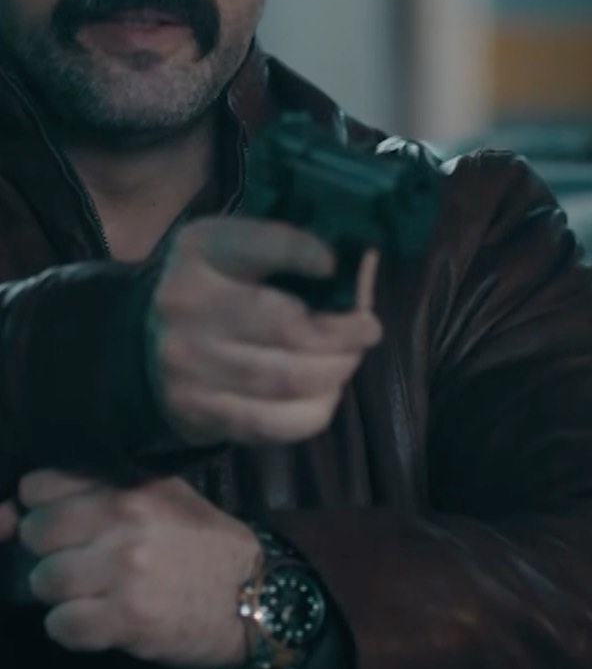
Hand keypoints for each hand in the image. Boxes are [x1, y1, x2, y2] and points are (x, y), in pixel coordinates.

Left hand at [16, 469, 260, 668]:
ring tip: (91, 596)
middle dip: (48, 552)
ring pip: (43, 581)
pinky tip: (98, 623)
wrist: (254, 594)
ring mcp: (124, 570)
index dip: (42, 508)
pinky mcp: (127, 618)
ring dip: (60, 595)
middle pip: (35, 532)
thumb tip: (11, 510)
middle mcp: (123, 520)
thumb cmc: (200, 544)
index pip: (40, 486)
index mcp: (128, 485)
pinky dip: (72, 630)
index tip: (61, 526)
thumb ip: (97, 493)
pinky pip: (60, 626)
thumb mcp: (160, 497)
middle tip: (76, 565)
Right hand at [147, 217, 381, 447]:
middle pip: (291, 330)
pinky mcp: (199, 413)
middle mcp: (187, 305)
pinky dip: (316, 409)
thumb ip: (292, 249)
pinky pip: (277, 423)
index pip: (266, 245)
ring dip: (337, 371)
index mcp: (200, 250)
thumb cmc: (216, 290)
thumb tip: (363, 268)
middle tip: (367, 331)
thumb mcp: (238, 248)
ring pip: (290, 380)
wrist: (147, 349)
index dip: (310, 256)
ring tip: (347, 360)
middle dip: (345, 335)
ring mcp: (189, 365)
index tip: (337, 267)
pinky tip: (323, 393)